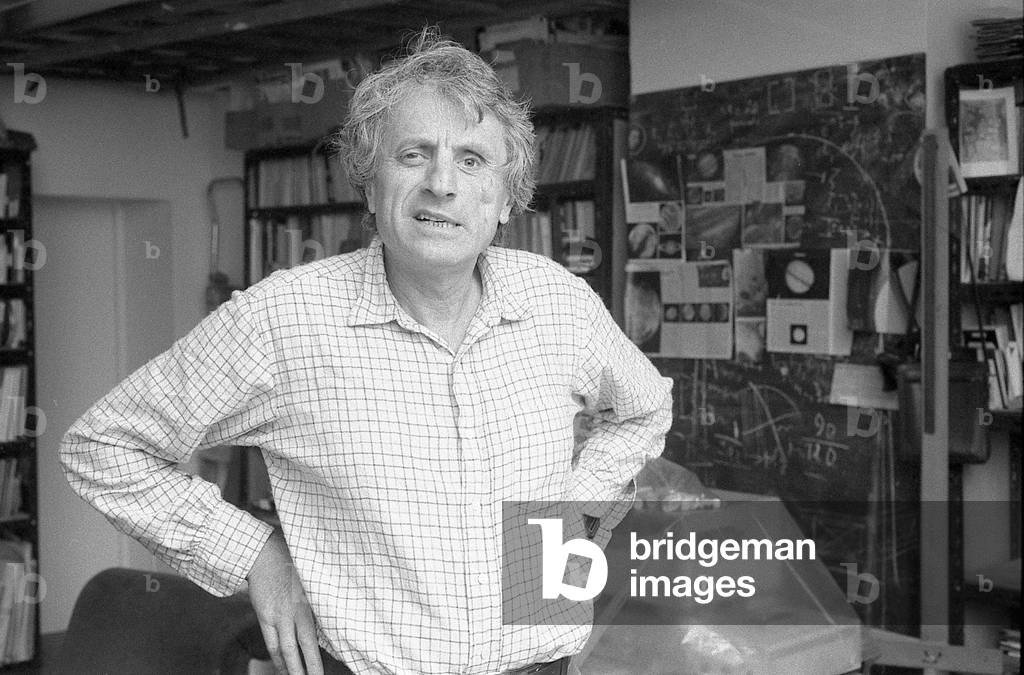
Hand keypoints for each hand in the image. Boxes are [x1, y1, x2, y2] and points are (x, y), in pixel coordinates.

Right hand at [247, 530, 323, 674]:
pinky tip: (283, 668)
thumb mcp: (314, 579)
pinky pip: (271, 643)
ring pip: (285, 649)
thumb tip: (336, 622)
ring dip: (291, 669)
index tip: (322, 674)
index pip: (315, 636)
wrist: (265, 555)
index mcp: (311, 602)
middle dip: (307, 669)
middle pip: (302, 647)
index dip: (317, 658)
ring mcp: (278, 615)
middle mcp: (295, 610)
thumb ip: (322, 600)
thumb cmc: (295, 564)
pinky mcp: (265, 616)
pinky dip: (278, 657)